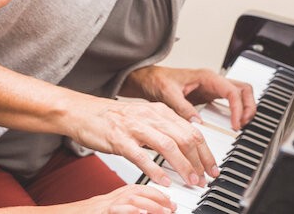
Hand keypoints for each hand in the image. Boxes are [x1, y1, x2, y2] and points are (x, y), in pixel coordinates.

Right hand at [55, 184, 174, 213]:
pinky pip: (113, 209)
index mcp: (109, 199)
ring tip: (164, 210)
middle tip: (172, 207)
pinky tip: (140, 211)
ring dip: (149, 203)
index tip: (169, 202)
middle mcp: (106, 200)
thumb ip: (118, 210)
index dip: (155, 194)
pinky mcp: (94, 212)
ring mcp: (99, 206)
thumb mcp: (102, 213)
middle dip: (157, 198)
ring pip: (128, 198)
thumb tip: (136, 212)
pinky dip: (128, 210)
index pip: (135, 190)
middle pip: (135, 190)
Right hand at [71, 96, 217, 187]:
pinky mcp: (119, 139)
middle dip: (199, 160)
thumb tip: (185, 144)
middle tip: (204, 178)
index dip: (205, 151)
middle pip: (184, 137)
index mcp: (158, 111)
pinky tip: (164, 181)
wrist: (82, 111)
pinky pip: (141, 156)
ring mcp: (134, 127)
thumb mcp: (143, 118)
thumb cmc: (112, 118)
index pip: (190, 130)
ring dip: (183, 165)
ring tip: (191, 181)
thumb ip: (163, 129)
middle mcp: (150, 116)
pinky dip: (155, 169)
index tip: (211, 167)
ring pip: (167, 145)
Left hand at [121, 65, 256, 131]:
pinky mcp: (210, 95)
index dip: (237, 108)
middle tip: (244, 124)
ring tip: (241, 125)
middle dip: (248, 106)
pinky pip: (230, 101)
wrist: (149, 79)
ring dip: (245, 108)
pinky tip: (232, 123)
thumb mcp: (168, 94)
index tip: (235, 124)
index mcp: (206, 77)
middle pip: (243, 89)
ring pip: (240, 93)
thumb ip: (183, 108)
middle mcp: (213, 81)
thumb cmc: (158, 80)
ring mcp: (213, 88)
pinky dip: (236, 110)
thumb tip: (198, 123)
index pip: (232, 90)